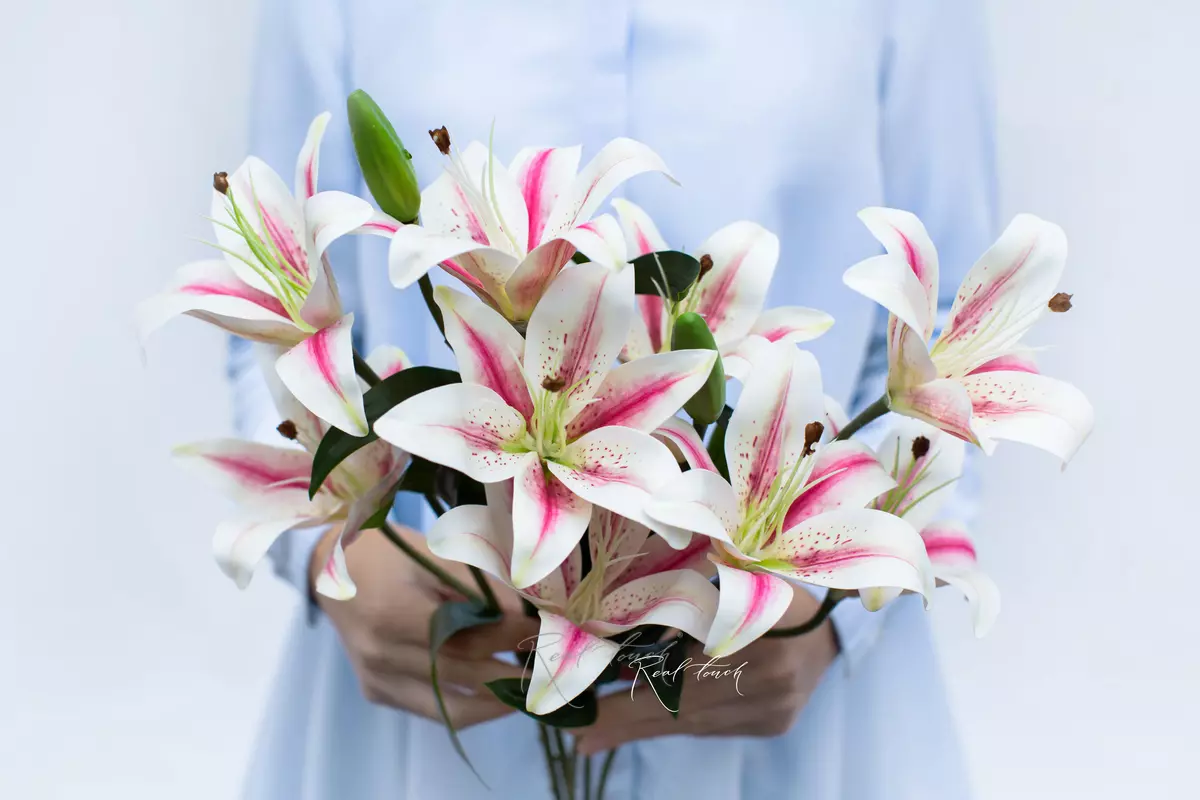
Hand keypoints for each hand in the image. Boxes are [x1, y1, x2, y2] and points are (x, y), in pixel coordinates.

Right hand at [311, 524, 538, 727]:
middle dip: (516, 668)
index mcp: (393, 613)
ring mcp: (377, 679)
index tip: (550, 628)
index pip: (468, 635)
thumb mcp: (432, 554)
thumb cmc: (386, 551)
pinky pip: (433, 710)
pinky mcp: (377, 692)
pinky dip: (471, 705)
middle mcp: (382, 654)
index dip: (513, 635)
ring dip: (500, 700)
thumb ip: (478, 583)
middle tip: (555, 660)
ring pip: (452, 706)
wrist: (329, 568)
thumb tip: (529, 608)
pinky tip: (501, 693)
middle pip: (464, 672)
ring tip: (537, 686)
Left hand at [575, 589, 837, 754]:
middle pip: (682, 707)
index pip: (677, 669)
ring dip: (646, 724)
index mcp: (754, 627)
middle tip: (580, 737)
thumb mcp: (725, 578)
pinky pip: (716, 726)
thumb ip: (679, 599)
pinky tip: (651, 717)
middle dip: (625, 721)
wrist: (829, 621)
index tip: (584, 720)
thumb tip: (618, 644)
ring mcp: (774, 706)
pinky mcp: (775, 723)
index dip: (627, 696)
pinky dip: (681, 720)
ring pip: (696, 722)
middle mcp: (768, 674)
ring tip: (599, 732)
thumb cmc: (765, 586)